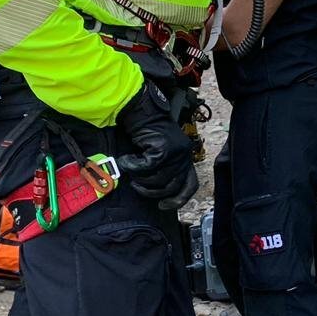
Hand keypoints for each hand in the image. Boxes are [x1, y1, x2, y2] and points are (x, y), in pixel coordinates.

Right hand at [113, 82, 197, 209]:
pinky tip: (126, 160)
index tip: (163, 205)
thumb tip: (154, 191)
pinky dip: (133, 166)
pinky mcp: (163, 148)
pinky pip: (146, 167)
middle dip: (151, 191)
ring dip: (140, 178)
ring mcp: (176, 152)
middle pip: (171, 186)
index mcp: (186, 158)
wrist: (141, 110)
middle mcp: (184, 156)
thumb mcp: (159, 154)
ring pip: (158, 179)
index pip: (190, 186)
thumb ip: (161, 169)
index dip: (178, 200)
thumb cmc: (146, 132)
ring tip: (130, 169)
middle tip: (137, 185)